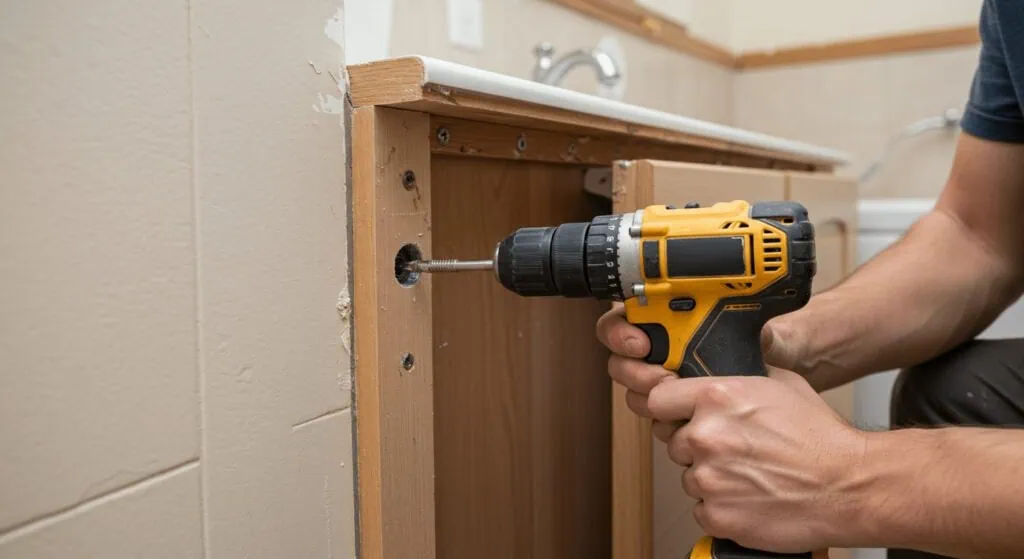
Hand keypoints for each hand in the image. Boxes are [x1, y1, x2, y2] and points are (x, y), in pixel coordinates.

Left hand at [596, 306, 866, 552]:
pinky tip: (751, 498)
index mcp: (716, 397)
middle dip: (697, 446)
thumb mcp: (780, 383)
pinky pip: (702, 509)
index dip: (670, 410)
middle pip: (674, 441)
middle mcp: (705, 435)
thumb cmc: (820, 437)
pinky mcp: (716, 514)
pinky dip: (721, 507)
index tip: (680, 416)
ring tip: (750, 475)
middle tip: (734, 451)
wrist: (849, 486)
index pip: (658, 400)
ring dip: (711, 478)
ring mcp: (709, 478)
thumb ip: (736, 377)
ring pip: (689, 477)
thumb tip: (714, 373)